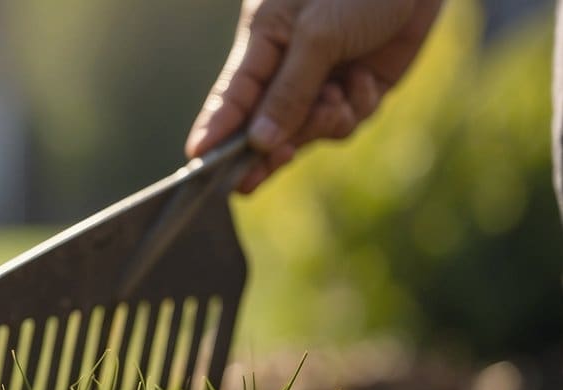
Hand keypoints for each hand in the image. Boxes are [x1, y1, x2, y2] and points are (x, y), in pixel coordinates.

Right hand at [187, 0, 442, 192]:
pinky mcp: (360, 84)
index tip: (197, 162)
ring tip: (337, 97)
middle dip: (263, 152)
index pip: (230, 96)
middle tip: (251, 182)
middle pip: (266, 125)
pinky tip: (365, 79)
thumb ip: (289, 92)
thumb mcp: (318, 35)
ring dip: (322, 123)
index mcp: (263, 40)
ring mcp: (325, 77)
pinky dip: (357, 107)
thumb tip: (261, 143)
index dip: (214, 130)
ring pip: (309, 129)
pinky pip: (348, 119)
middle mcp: (289, 64)